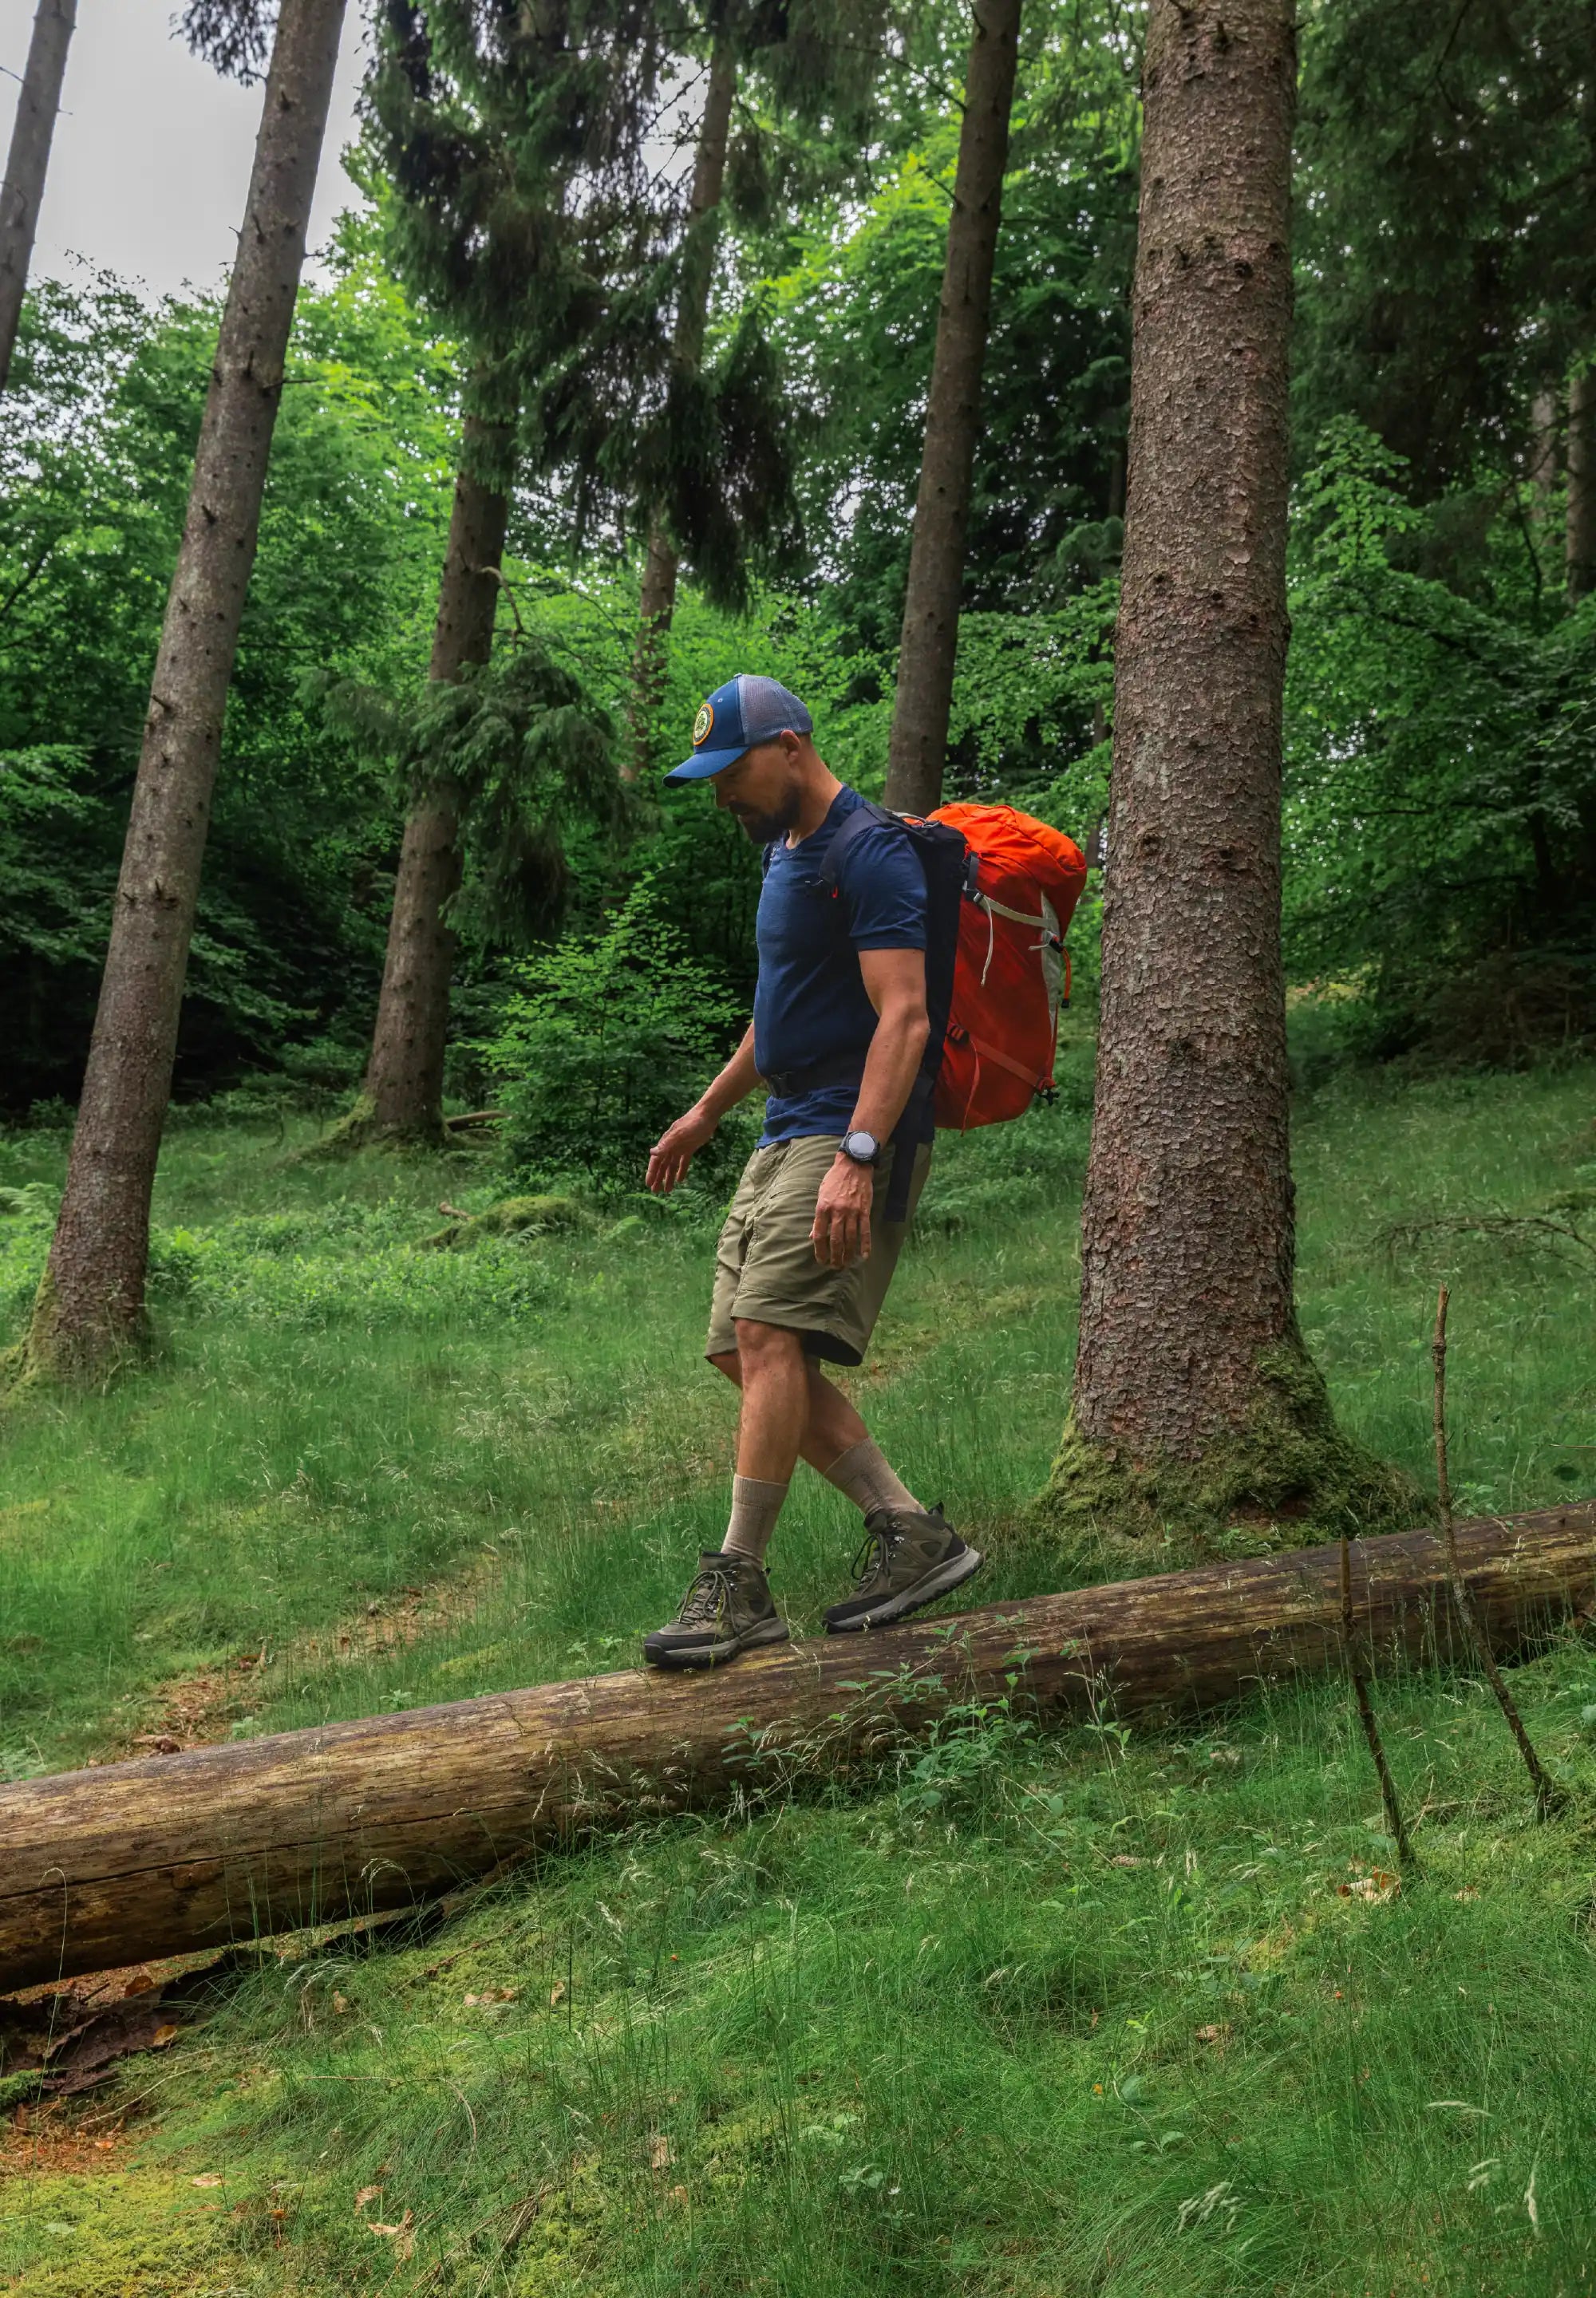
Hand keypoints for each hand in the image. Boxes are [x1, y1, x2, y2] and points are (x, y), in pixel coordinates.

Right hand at [646, 1106, 718, 1195]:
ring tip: (667, 1190)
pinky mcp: (690, 1148)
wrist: (706, 1115)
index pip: (656, 1161)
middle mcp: (671, 1147)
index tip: (648, 1184)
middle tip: (655, 1191)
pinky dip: (682, 1171)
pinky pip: (684, 1162)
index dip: (652, 1173)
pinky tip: (680, 1180)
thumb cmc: (692, 1123)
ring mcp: (680, 1148)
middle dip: (658, 1178)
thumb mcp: (679, 1134)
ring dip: (669, 1177)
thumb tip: (652, 1153)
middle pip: (663, 1166)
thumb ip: (666, 1144)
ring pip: (672, 1166)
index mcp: (666, 1143)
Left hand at [812, 1152, 873, 1266]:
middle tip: (834, 1267)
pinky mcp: (864, 1210)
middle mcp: (837, 1211)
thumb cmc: (834, 1180)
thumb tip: (813, 1235)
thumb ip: (819, 1217)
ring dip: (848, 1254)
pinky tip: (864, 1256)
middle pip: (834, 1240)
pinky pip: (865, 1231)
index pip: (819, 1235)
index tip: (821, 1260)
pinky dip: (865, 1245)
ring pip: (850, 1238)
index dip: (820, 1250)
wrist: (853, 1165)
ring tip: (846, 1264)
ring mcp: (852, 1211)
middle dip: (834, 1256)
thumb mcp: (821, 1195)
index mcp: (823, 1208)